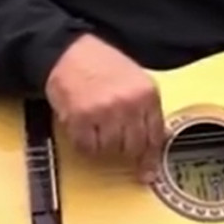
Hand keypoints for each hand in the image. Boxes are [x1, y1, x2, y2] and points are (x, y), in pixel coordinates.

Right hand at [44, 34, 165, 182]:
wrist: (68, 51)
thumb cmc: (100, 64)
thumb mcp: (135, 79)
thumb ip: (145, 108)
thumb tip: (154, 142)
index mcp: (147, 93)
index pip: (155, 136)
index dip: (150, 157)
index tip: (148, 172)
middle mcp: (130, 103)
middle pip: (133, 147)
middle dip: (123, 149)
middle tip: (111, 139)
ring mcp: (106, 111)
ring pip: (110, 149)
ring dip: (101, 144)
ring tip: (95, 125)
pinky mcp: (82, 118)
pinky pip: (87, 148)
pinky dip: (84, 144)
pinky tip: (82, 127)